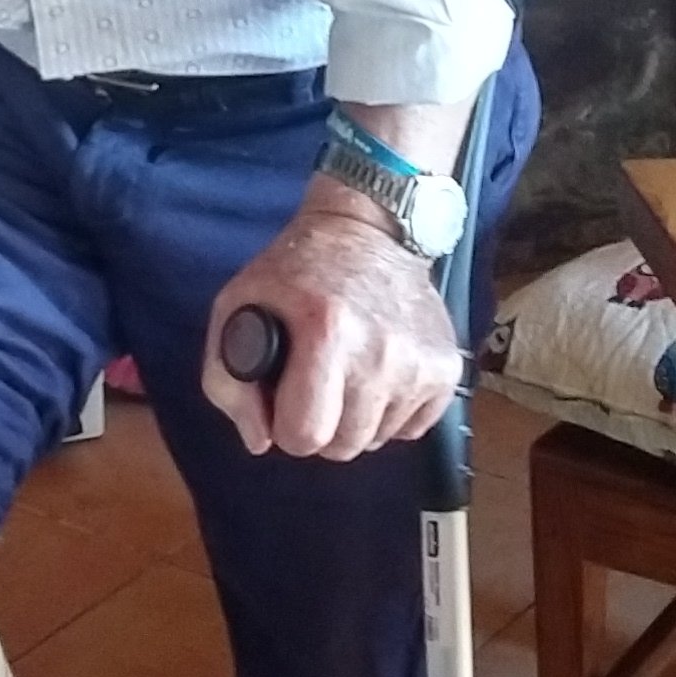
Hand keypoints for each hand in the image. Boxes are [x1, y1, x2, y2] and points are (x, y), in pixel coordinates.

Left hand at [202, 185, 460, 460]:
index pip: (305, 436)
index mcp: (327, 333)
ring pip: (377, 441)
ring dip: (356, 418)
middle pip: (344, 447)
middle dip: (322, 425)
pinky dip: (390, 411)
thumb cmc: (296, 271)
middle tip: (315, 382)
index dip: (285, 425)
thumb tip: (260, 441)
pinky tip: (378, 370)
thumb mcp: (236, 307)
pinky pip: (411, 429)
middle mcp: (382, 352)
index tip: (285, 397)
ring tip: (347, 369)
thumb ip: (228, 382)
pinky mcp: (447, 368)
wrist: (370, 229)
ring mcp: (420, 363)